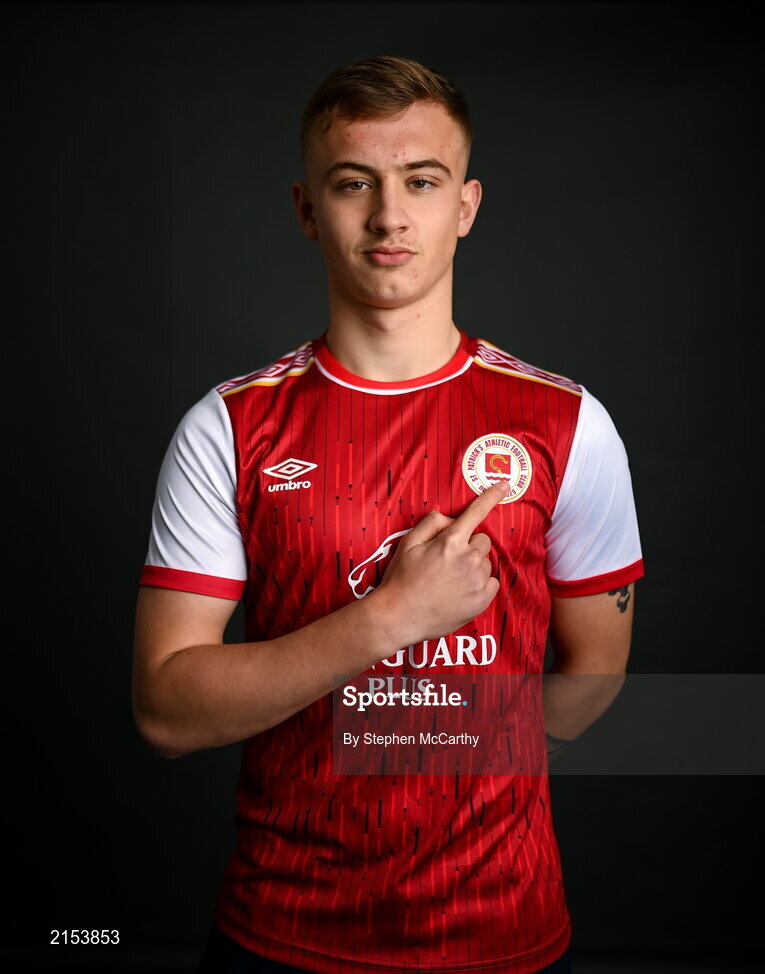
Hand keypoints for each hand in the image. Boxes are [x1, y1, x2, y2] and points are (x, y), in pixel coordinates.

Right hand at [371, 481, 509, 647]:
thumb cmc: (401, 579)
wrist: (399, 617)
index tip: (505, 485)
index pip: (476, 513)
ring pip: (485, 563)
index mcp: (451, 542)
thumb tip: (450, 519)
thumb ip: (432, 524)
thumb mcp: (408, 543)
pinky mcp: (481, 601)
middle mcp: (469, 559)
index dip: (491, 496)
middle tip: (447, 561)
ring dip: (473, 566)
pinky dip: (480, 585)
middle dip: (469, 546)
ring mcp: (477, 582)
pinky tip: (460, 592)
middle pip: (482, 541)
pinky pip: (491, 583)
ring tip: (450, 580)